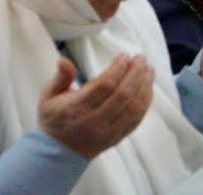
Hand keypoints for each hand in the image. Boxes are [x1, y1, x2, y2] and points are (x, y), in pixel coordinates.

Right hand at [38, 55, 154, 159]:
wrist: (60, 151)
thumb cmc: (56, 119)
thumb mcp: (49, 97)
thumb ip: (60, 78)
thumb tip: (64, 60)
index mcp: (75, 109)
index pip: (103, 86)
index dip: (117, 68)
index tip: (124, 56)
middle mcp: (93, 122)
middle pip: (122, 94)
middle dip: (135, 73)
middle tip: (140, 58)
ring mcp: (108, 131)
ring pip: (133, 106)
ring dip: (144, 85)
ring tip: (148, 69)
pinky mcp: (119, 136)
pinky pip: (138, 117)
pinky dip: (146, 100)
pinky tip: (148, 86)